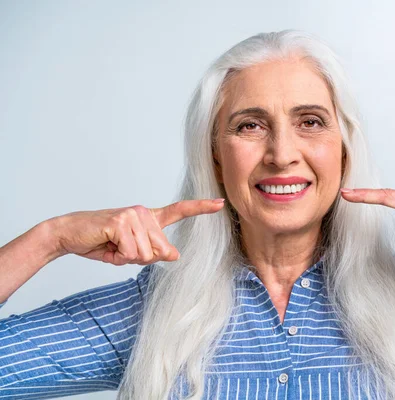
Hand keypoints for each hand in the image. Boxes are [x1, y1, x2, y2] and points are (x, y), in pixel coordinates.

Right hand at [47, 199, 224, 265]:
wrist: (71, 235)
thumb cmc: (103, 243)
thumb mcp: (132, 251)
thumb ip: (154, 252)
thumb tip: (174, 255)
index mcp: (150, 218)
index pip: (179, 211)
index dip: (201, 208)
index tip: (220, 203)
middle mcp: (144, 213)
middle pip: (161, 250)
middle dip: (140, 258)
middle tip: (121, 249)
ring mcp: (133, 215)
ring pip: (146, 254)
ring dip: (127, 258)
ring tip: (112, 246)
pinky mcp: (121, 221)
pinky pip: (131, 252)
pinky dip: (118, 256)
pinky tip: (107, 244)